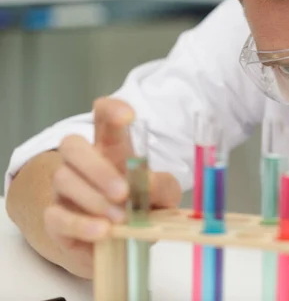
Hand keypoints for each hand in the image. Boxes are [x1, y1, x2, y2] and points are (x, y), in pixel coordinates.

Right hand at [43, 97, 181, 278]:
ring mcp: (65, 190)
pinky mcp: (56, 220)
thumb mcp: (164, 196)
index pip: (102, 117)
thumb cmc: (143, 210)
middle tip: (123, 192)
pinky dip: (80, 224)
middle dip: (97, 167)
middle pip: (72, 145)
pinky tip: (102, 231)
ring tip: (121, 218)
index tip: (129, 117)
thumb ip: (162, 186)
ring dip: (94, 199)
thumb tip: (149, 181)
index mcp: (111, 148)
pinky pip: (56, 216)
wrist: (125, 246)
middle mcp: (83, 163)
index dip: (111, 109)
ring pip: (63, 179)